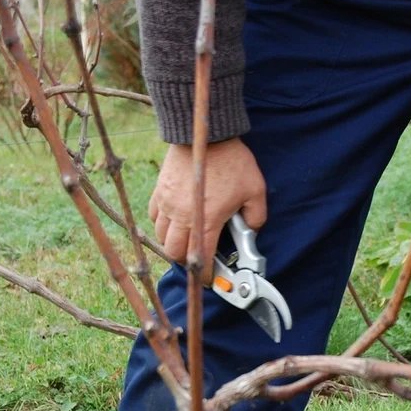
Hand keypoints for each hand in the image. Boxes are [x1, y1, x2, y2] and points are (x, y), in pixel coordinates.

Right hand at [148, 138, 266, 280]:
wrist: (204, 132)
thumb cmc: (232, 160)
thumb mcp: (255, 189)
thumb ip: (256, 217)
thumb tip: (251, 230)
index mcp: (206, 221)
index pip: (201, 260)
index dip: (206, 275)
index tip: (210, 278)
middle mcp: (183, 217)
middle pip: (175, 254)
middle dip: (188, 262)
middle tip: (199, 259)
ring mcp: (168, 204)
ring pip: (162, 238)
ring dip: (174, 245)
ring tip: (187, 241)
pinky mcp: (159, 191)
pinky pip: (154, 218)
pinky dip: (162, 226)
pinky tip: (174, 222)